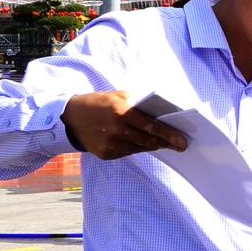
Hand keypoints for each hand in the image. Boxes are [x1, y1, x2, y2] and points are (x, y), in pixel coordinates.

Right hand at [61, 92, 189, 159]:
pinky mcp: (105, 154)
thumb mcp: (119, 96)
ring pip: (140, 148)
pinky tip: (141, 143)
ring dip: (153, 146)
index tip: (183, 141)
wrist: (69, 117)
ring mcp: (110, 145)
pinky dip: (136, 147)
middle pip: (148, 141)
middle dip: (167, 143)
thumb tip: (161, 117)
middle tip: (181, 145)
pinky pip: (128, 152)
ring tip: (163, 143)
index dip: (169, 135)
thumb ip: (139, 106)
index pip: (152, 126)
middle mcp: (117, 131)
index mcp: (122, 113)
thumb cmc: (99, 103)